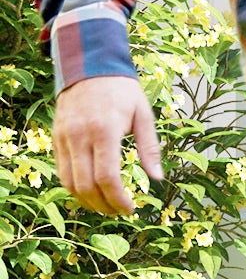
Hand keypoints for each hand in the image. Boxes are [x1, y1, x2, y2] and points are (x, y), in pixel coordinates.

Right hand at [53, 76, 162, 216]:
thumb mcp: (143, 115)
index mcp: (105, 131)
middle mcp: (80, 136)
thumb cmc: (122, 91)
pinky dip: (74, 187)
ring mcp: (64, 138)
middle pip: (85, 185)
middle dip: (103, 205)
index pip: (107, 177)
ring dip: (87, 201)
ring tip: (106, 206)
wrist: (89, 66)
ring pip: (68, 182)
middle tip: (120, 212)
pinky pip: (60, 171)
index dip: (118, 199)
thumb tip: (158, 178)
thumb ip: (150, 148)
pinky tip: (90, 192)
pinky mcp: (56, 138)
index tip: (131, 209)